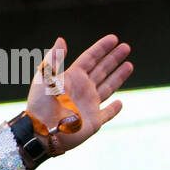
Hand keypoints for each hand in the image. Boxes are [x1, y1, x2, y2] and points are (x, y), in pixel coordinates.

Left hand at [25, 34, 130, 154]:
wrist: (41, 131)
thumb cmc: (40, 104)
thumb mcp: (44, 79)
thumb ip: (54, 59)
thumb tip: (61, 39)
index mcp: (72, 78)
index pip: (90, 59)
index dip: (101, 48)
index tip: (114, 38)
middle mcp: (82, 90)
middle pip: (101, 70)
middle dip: (113, 59)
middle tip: (126, 47)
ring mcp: (89, 105)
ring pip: (108, 88)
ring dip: (118, 77)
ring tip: (129, 65)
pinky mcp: (94, 121)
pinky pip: (107, 113)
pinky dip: (114, 109)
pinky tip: (120, 103)